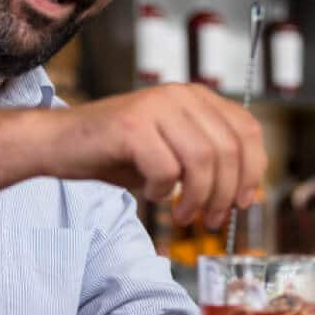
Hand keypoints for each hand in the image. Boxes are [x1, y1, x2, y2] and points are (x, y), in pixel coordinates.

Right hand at [50, 84, 266, 230]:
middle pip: (228, 149)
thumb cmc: (117, 152)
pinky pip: (166, 168)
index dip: (253, 170)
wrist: (60, 142)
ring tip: (184, 215)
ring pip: (203, 159)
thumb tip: (244, 193)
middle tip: (212, 220)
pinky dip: (163, 190)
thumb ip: (207, 161)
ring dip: (198, 197)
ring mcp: (155, 107)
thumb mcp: (173, 151)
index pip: (247, 130)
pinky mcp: (131, 126)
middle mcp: (179, 94)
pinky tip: (150, 193)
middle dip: (225, 193)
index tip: (243, 201)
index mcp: (195, 97)